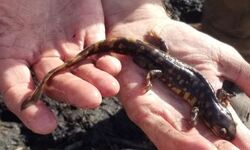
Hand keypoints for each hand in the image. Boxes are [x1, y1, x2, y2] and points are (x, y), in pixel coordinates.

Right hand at [0, 0, 120, 133]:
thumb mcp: (3, 10)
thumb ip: (3, 28)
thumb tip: (8, 57)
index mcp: (12, 53)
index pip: (17, 88)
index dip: (29, 107)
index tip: (46, 125)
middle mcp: (41, 56)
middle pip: (57, 81)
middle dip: (74, 91)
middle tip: (92, 100)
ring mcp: (66, 46)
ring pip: (80, 70)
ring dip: (95, 80)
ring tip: (110, 87)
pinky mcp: (88, 34)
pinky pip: (97, 51)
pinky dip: (105, 60)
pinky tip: (113, 67)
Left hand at [103, 1, 249, 148]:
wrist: (148, 31)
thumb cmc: (184, 44)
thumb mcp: (222, 59)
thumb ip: (246, 78)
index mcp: (207, 108)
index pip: (230, 132)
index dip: (245, 145)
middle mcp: (186, 117)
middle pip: (208, 144)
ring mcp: (162, 114)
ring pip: (183, 142)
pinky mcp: (141, 106)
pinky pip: (157, 125)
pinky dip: (176, 137)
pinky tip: (198, 146)